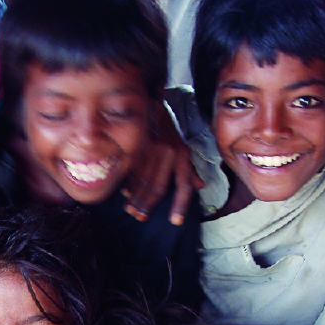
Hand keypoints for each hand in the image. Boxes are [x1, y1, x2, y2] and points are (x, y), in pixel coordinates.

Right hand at [122, 107, 200, 224]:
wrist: (151, 103)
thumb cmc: (168, 129)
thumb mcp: (183, 146)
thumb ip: (190, 167)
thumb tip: (200, 186)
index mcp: (182, 155)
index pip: (184, 185)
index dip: (180, 205)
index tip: (175, 222)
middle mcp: (168, 154)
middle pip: (158, 186)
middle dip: (148, 205)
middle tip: (141, 217)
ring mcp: (151, 150)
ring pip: (142, 181)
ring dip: (135, 198)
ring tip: (131, 210)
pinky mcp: (136, 146)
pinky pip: (131, 170)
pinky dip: (127, 183)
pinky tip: (124, 193)